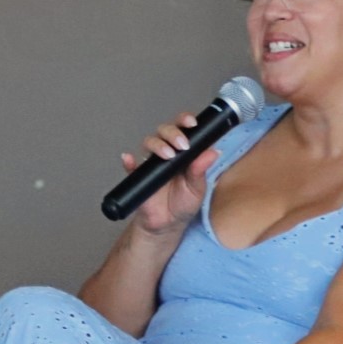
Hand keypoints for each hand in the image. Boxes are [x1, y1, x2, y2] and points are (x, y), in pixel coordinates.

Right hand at [124, 112, 220, 236]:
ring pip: (149, 142)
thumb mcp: (197, 188)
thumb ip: (201, 170)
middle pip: (165, 130)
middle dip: (173, 133)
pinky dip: (129, 161)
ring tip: (168, 156)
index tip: (192, 123)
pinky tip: (130, 160)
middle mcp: (167, 151)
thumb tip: (213, 152)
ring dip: (157, 145)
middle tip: (182, 145)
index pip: (183, 128)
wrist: (168, 223)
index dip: (185, 121)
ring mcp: (152, 162)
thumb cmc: (184, 202)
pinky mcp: (139, 175)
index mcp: (184, 151)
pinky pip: (131, 165)